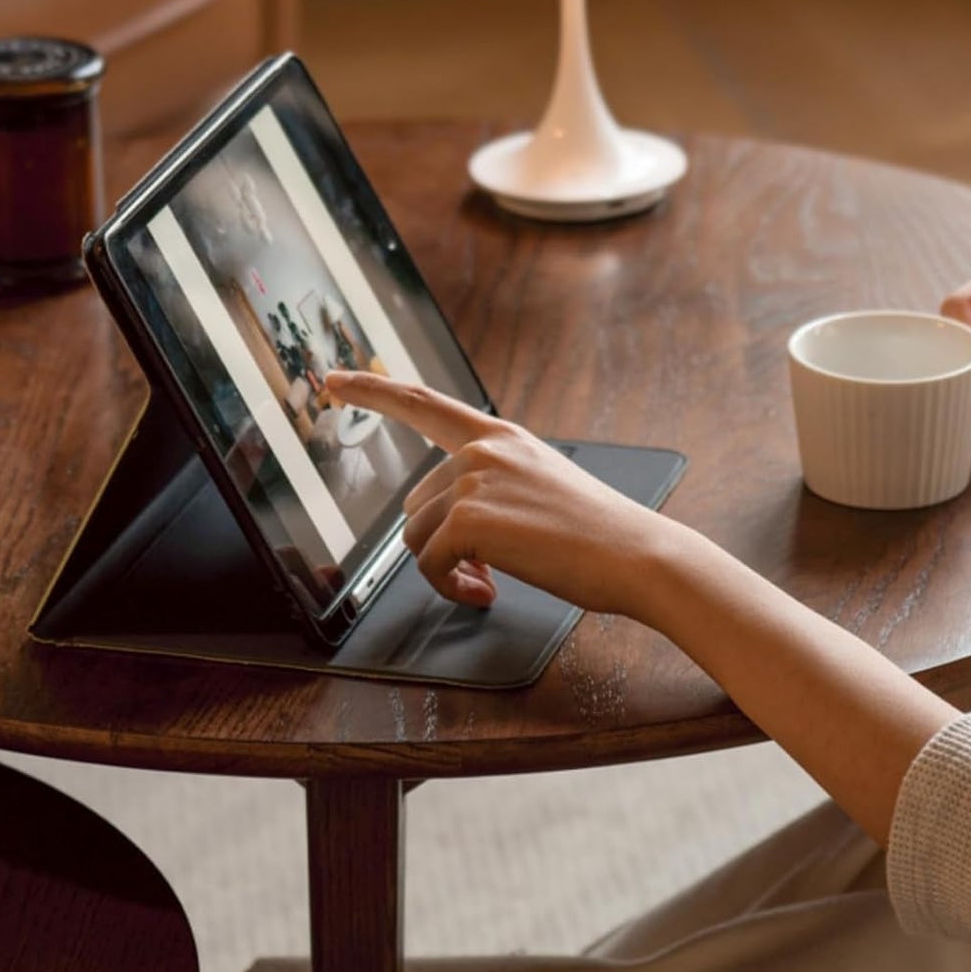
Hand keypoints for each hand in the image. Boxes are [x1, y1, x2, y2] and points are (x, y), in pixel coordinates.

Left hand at [324, 372, 663, 615]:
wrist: (635, 555)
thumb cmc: (599, 533)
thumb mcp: (544, 485)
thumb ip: (496, 485)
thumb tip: (454, 523)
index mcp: (502, 436)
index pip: (424, 403)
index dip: (373, 390)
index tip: (335, 381)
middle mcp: (483, 449)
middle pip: (417, 504)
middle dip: (441, 544)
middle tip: (484, 571)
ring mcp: (474, 480)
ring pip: (418, 537)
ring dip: (447, 569)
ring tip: (490, 581)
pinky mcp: (470, 519)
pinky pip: (431, 563)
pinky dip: (452, 586)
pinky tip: (487, 590)